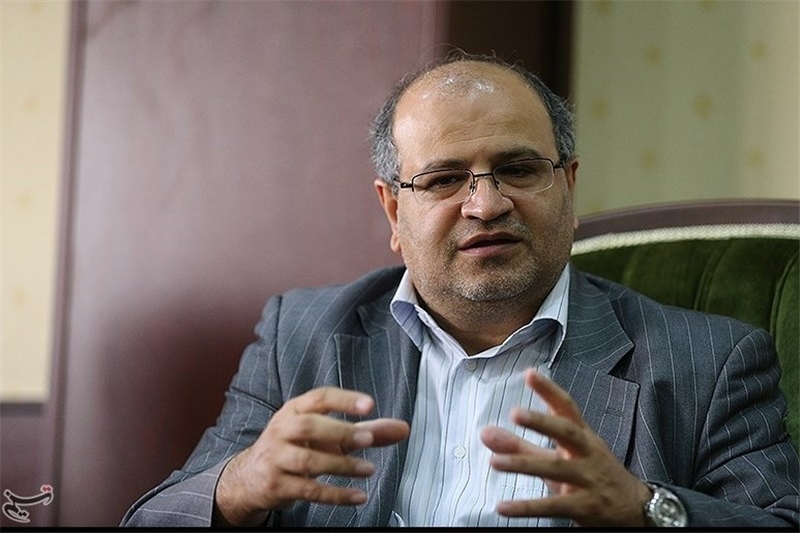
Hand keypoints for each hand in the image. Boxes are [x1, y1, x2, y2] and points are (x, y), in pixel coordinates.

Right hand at [214, 387, 409, 525]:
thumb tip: (403, 428)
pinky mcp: (276, 485)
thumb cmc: (295, 447)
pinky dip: (334, 494)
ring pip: (308, 460)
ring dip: (341, 465)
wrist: (249, 477)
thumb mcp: (328, 435)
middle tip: (367, 440)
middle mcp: (282, 430)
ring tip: (368, 469)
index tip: (369, 405)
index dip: (344, 400)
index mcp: (296, 410)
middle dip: (340, 432)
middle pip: (309, 427)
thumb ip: (366, 431)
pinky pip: (307, 490)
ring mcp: (276, 458)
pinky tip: (357, 496)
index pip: (319, 397)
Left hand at [480, 369, 650, 526]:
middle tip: (516, 413)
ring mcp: (588, 480)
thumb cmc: (592, 475)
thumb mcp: (560, 457)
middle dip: (543, 421)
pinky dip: (527, 507)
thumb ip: (520, 445)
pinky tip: (503, 507)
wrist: (635, 509)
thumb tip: (485, 433)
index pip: (567, 408)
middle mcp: (587, 454)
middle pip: (567, 432)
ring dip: (524, 464)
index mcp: (582, 437)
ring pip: (556, 469)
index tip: (530, 373)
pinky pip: (553, 506)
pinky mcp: (585, 507)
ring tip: (495, 462)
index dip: (549, 390)